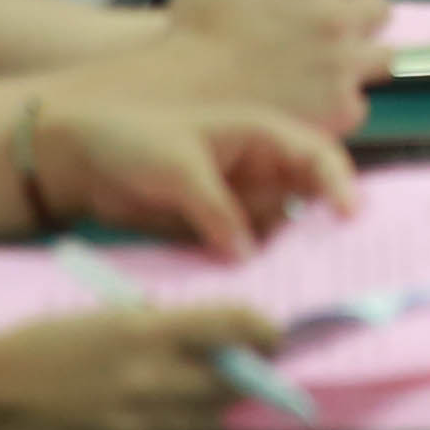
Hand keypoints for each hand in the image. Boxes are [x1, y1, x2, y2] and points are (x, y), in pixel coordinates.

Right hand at [0, 308, 283, 429]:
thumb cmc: (47, 341)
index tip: (275, 335)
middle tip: (252, 368)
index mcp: (148, 332)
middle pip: (234, 384)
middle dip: (250, 375)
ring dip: (214, 409)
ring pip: (209, 424)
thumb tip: (219, 337)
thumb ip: (166, 326)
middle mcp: (151, 381)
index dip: (266, 331)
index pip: (236, 328)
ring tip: (200, 395)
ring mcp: (138, 428)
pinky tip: (156, 422)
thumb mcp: (110, 314)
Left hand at [26, 96, 354, 258]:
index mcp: (261, 136)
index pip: (318, 156)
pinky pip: (248, 252)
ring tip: (301, 290)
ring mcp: (242, 202)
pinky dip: (256, 271)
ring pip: (283, 232)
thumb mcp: (178, 169)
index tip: (350, 217)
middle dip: (326, 230)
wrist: (79, 162)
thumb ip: (216, 209)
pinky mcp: (219, 231)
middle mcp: (262, 170)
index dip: (340, 183)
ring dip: (291, 257)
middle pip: (310, 200)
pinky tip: (260, 294)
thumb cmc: (133, 141)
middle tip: (338, 267)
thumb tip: (248, 254)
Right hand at [120, 0, 387, 131]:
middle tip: (323, 34)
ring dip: (360, 61)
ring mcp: (343, 63)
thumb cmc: (190, 31)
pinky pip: (359, 104)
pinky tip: (308, 105)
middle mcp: (336, 16)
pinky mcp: (340, 107)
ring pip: (383, 55)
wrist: (180, 97)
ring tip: (323, 72)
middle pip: (378, 6)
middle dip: (355, 16)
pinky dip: (338, 106)